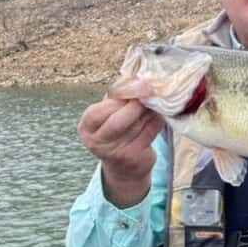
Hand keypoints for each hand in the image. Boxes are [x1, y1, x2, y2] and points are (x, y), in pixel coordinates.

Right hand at [78, 92, 163, 207]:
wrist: (124, 169)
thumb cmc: (115, 133)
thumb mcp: (107, 116)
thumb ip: (116, 98)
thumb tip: (135, 77)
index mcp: (86, 128)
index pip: (98, 112)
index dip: (117, 98)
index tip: (133, 85)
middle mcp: (97, 143)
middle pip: (118, 120)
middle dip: (135, 104)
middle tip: (148, 91)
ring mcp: (116, 152)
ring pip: (137, 125)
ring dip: (149, 109)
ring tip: (156, 99)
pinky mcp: (136, 157)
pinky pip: (151, 132)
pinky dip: (158, 119)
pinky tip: (161, 112)